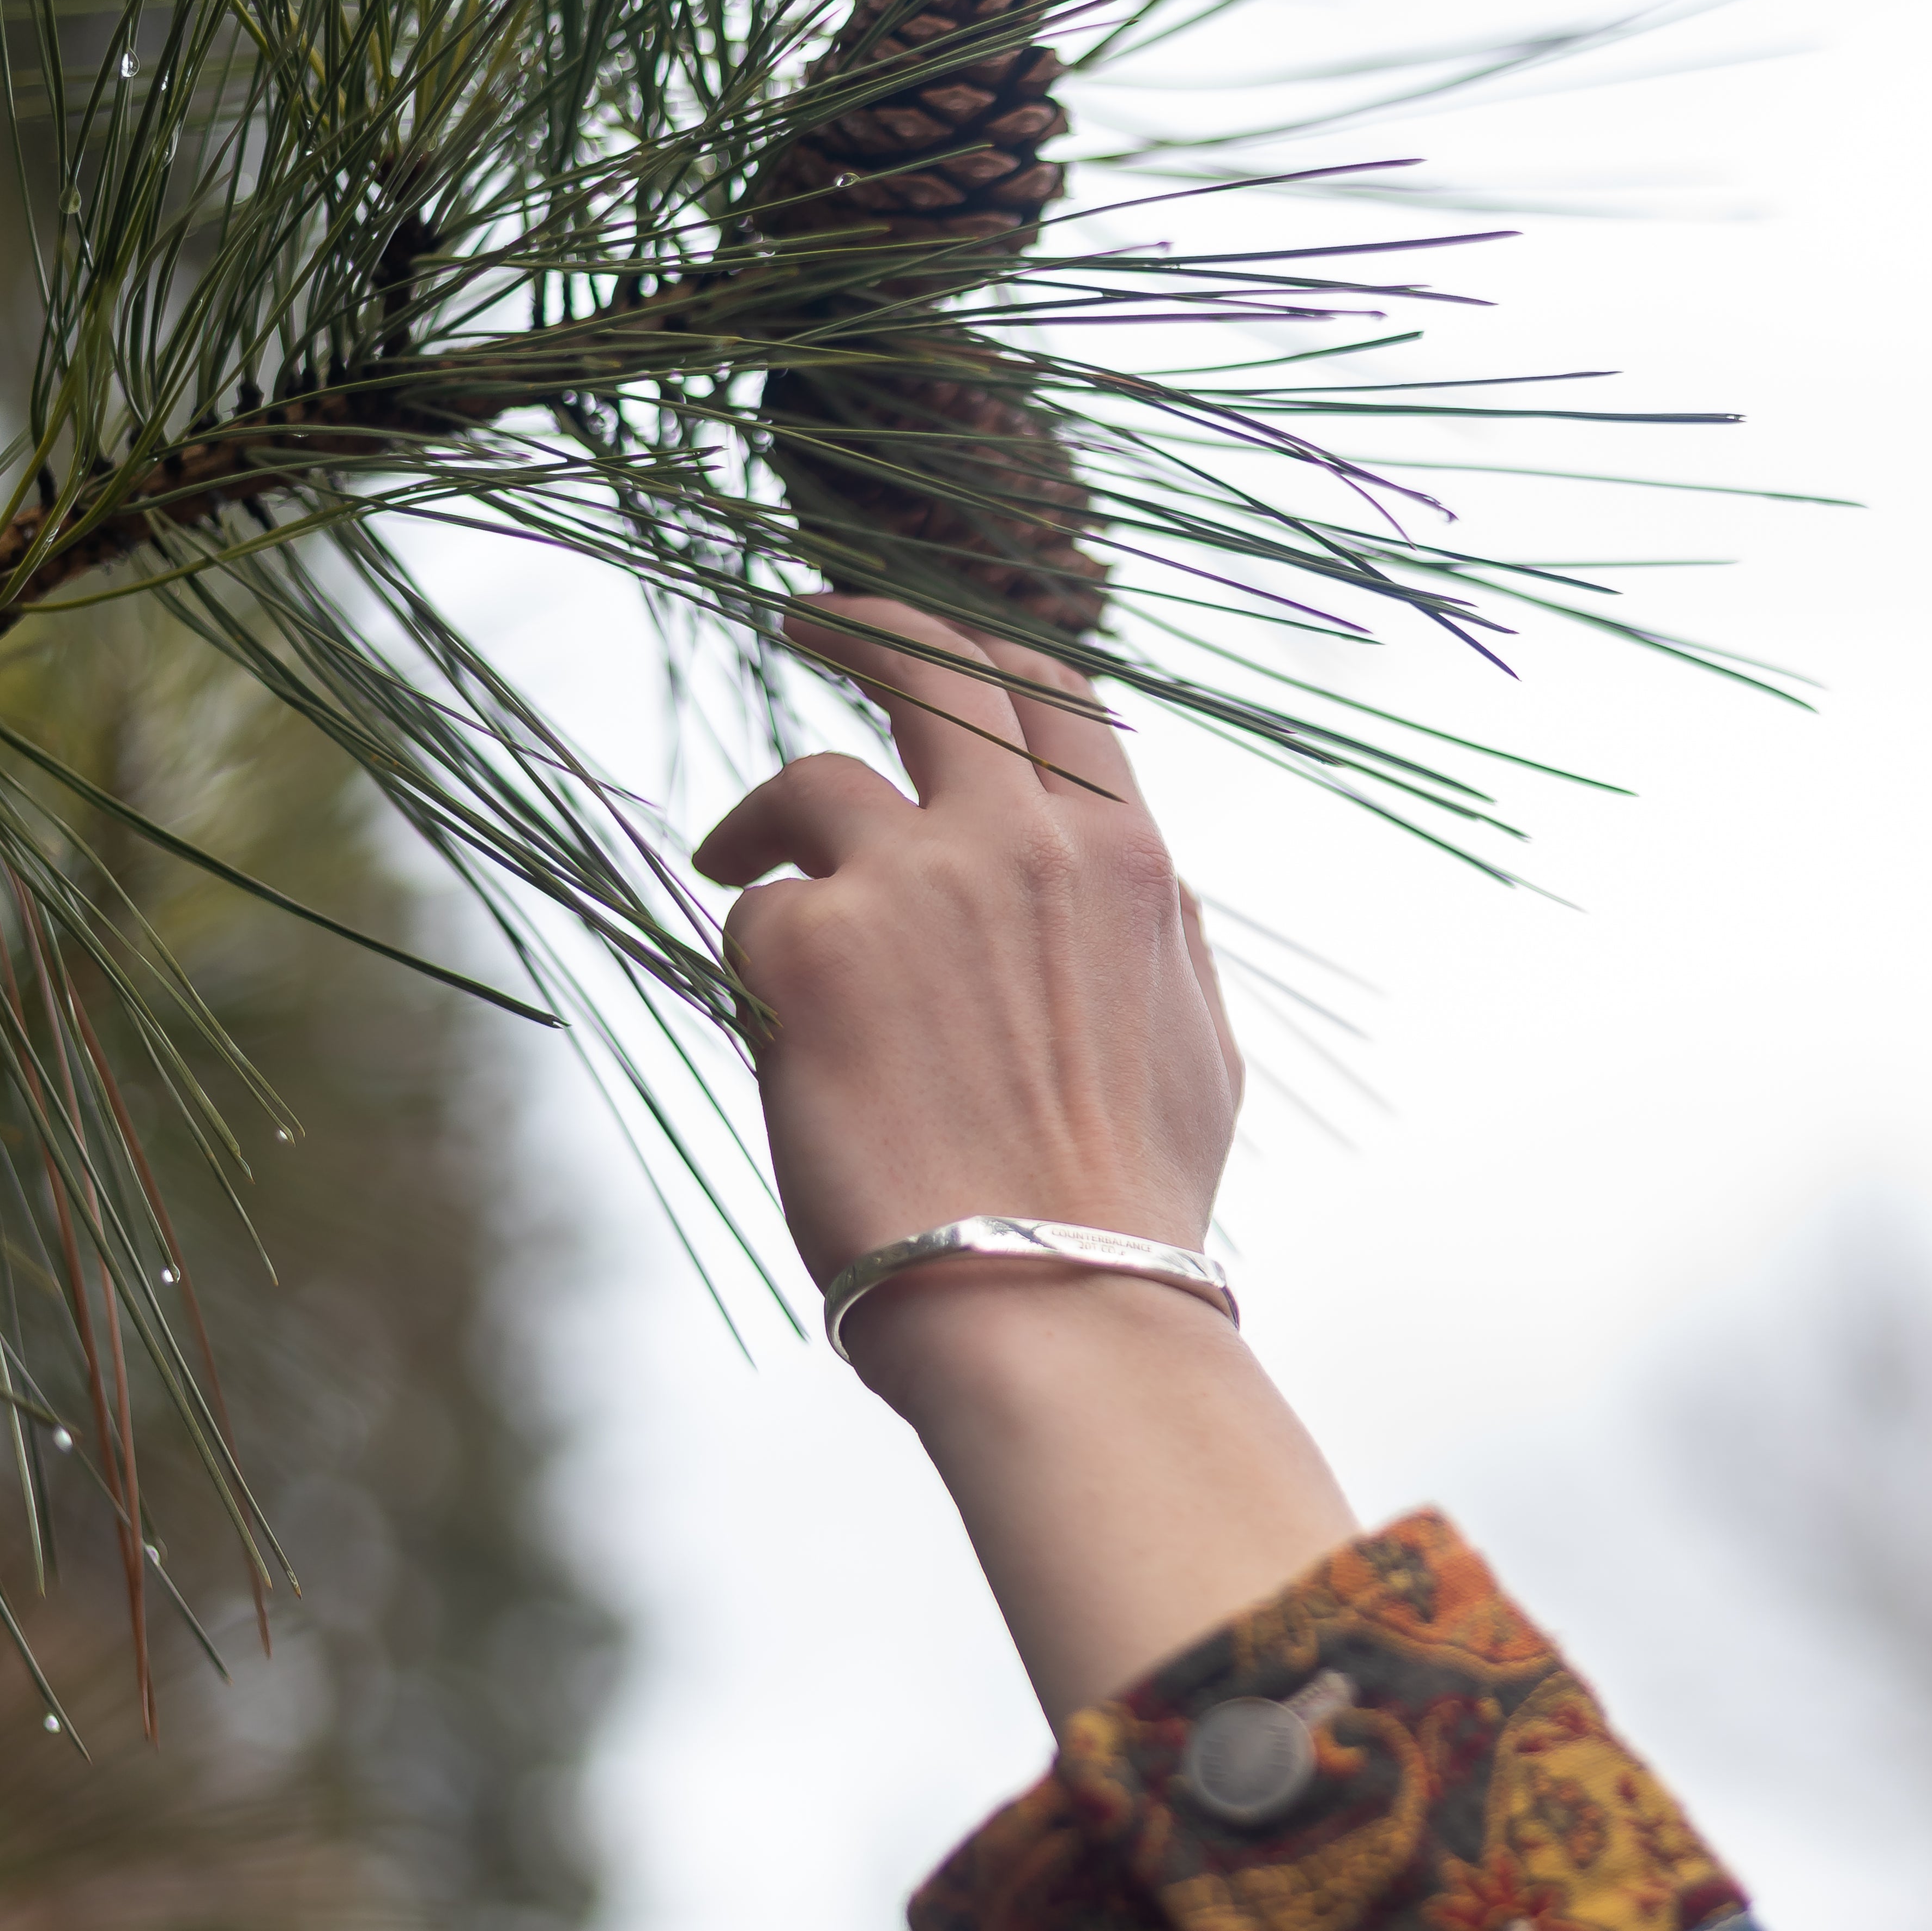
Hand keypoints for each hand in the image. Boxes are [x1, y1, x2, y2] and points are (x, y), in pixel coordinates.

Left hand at [697, 598, 1351, 1723]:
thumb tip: (1124, 876)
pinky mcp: (811, 955)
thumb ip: (1150, 934)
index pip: (1048, 690)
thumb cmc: (1127, 1207)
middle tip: (805, 622)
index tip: (914, 631)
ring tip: (735, 862)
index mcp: (1125, 862)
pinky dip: (753, 954)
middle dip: (862, 621)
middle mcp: (1023, 845)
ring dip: (768, 817)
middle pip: (931, 666)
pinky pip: (755, 912)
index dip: (971, 640)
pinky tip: (771, 1024)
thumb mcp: (1196, 1044)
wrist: (1056, 1309)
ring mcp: (914, 890)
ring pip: (813, 783)